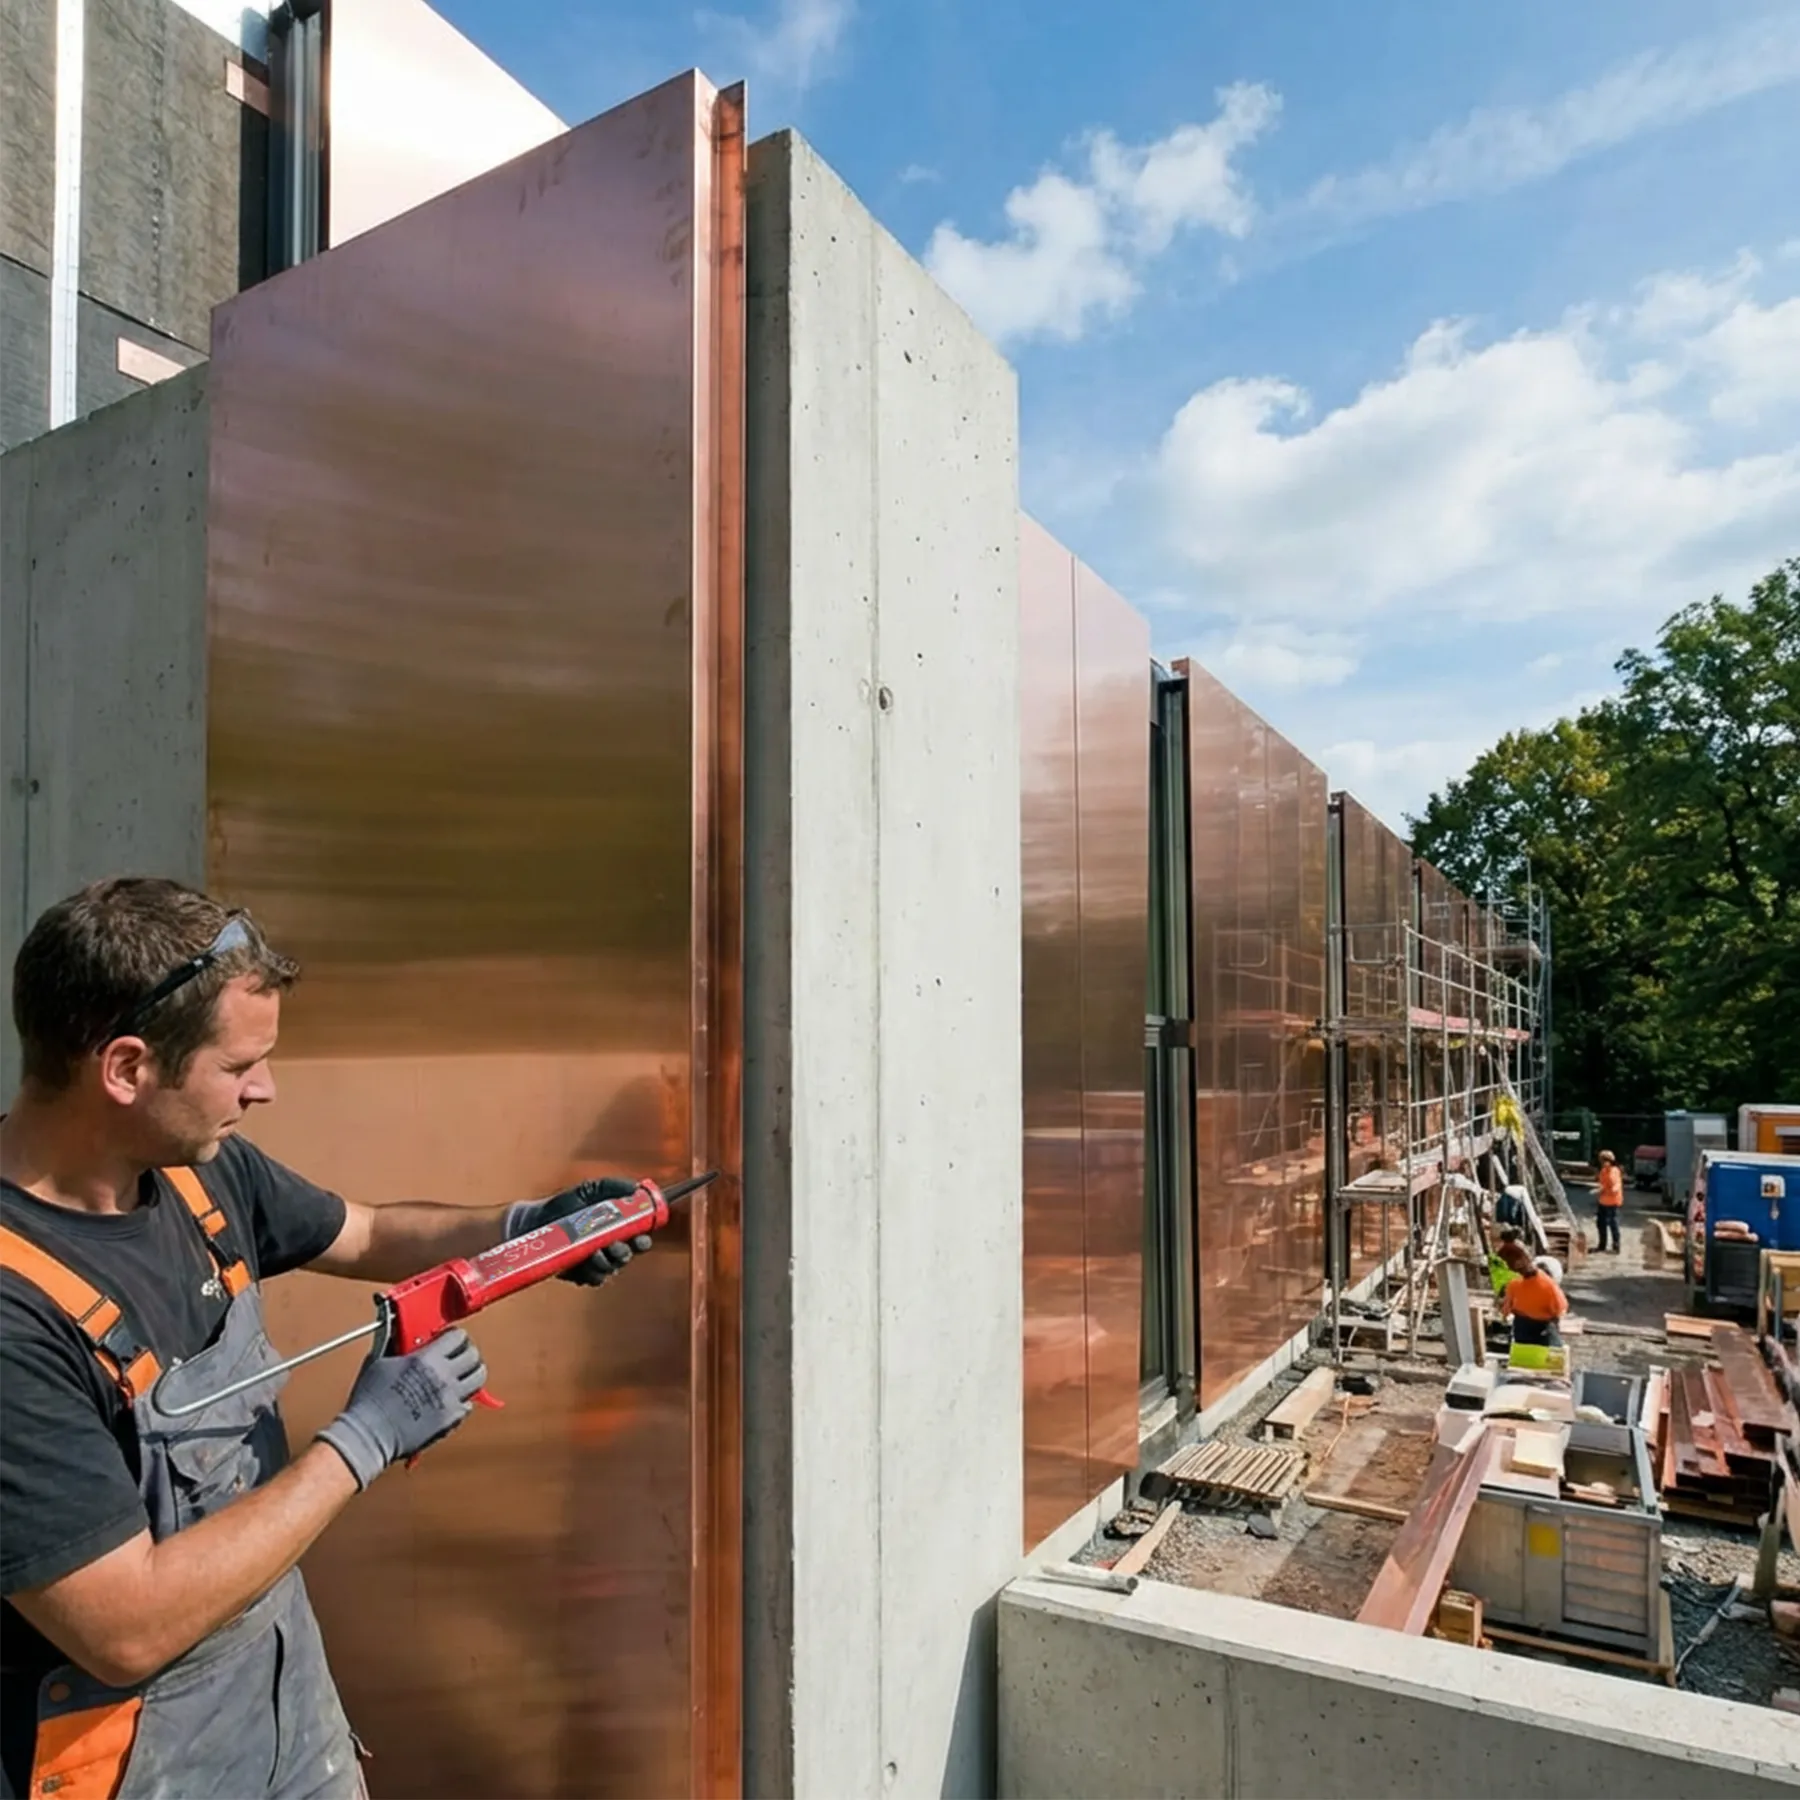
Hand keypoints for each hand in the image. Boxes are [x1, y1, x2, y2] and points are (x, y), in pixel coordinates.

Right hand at [316, 1329, 487, 1489]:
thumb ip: (396, 1344)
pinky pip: (468, 1405)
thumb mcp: (378, 1361)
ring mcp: (449, 1400)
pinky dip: (462, 1400)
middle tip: (456, 1356)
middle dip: (466, 1353)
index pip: (458, 1337)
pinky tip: (447, 1399)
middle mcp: (443, 1377)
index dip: (453, 1336)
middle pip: (474, 1356)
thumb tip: (401, 1333)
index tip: (447, 1338)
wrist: (368, 1436)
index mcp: (426, 1359)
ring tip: (457, 1376)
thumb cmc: (369, 1401)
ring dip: (470, 1375)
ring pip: (478, 1379)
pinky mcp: (450, 1420)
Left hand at [503, 1178, 654, 1287]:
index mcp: (616, 1228)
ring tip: (596, 1252)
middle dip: (625, 1252)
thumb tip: (635, 1188)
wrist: (535, 1221)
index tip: (641, 1238)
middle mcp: (608, 1247)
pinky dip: (593, 1272)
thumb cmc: (564, 1204)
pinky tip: (586, 1262)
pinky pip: (593, 1278)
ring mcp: (594, 1262)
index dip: (643, 1240)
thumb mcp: (590, 1190)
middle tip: (615, 1246)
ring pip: (611, 1269)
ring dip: (608, 1262)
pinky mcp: (579, 1274)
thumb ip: (613, 1186)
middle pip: (627, 1256)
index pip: (638, 1238)